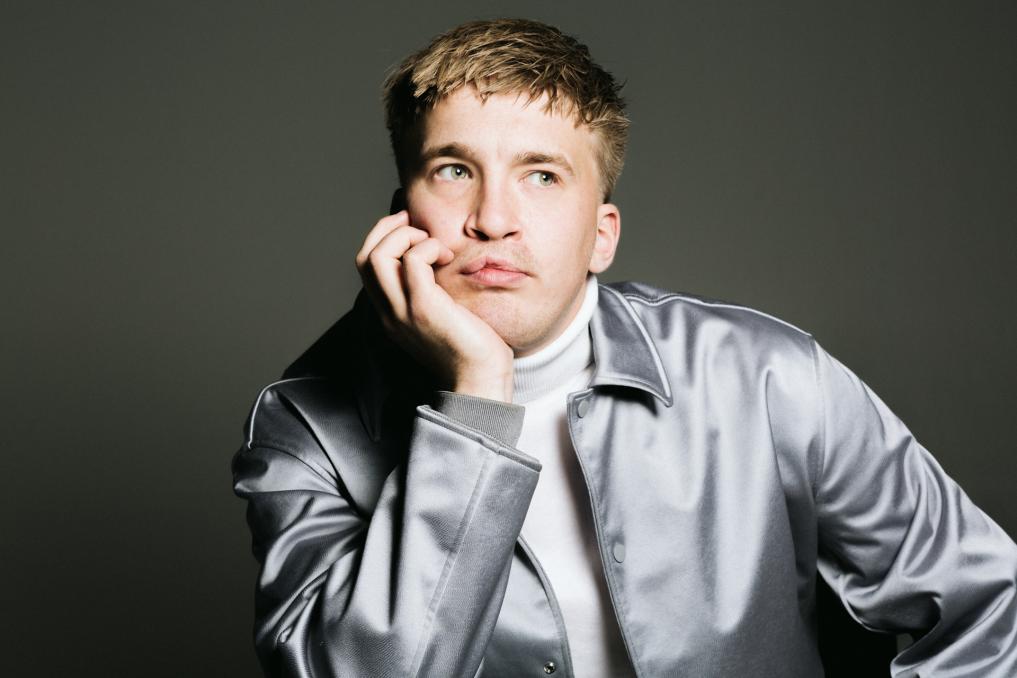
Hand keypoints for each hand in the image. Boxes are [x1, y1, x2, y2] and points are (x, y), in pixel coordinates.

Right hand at [355, 210, 514, 401]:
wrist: (480, 382)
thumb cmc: (472, 350)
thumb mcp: (441, 317)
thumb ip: (430, 294)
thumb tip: (438, 264)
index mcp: (391, 315)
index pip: (366, 267)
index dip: (382, 238)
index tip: (410, 228)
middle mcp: (389, 313)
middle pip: (365, 257)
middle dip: (388, 229)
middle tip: (418, 226)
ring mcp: (403, 311)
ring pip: (378, 256)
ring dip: (405, 237)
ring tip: (432, 245)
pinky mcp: (424, 309)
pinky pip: (412, 262)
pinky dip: (428, 248)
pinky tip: (447, 258)